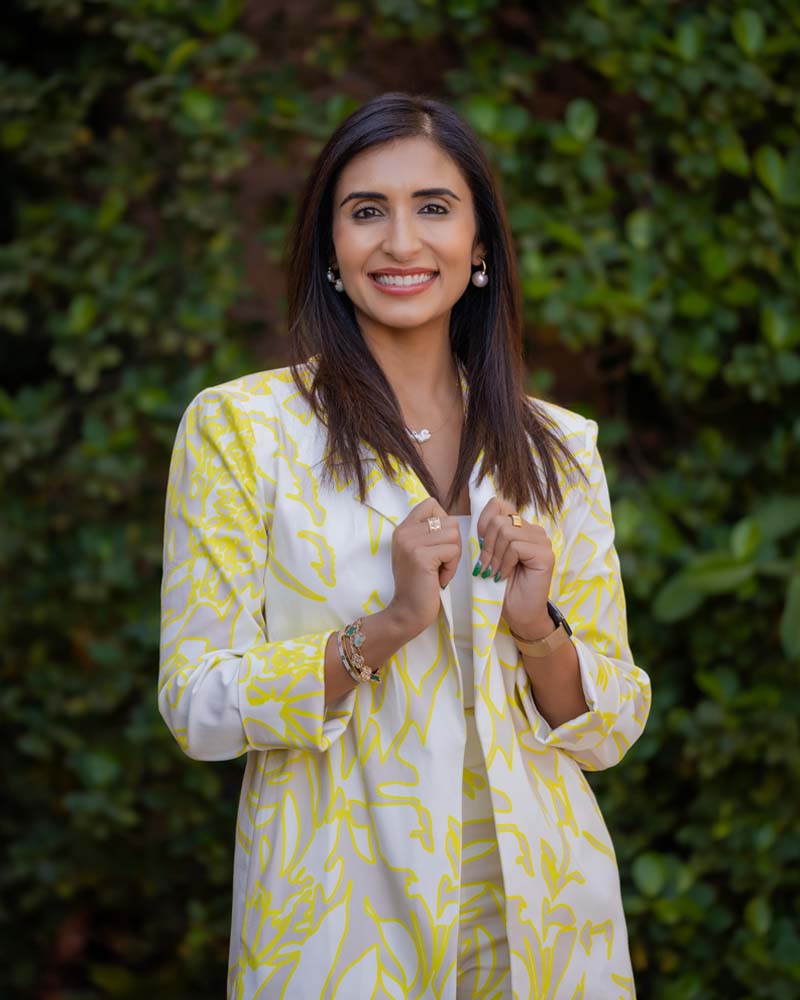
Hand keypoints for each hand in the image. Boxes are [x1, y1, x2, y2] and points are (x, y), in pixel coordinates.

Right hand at [387, 497, 461, 638]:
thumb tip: (453, 521)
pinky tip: (439, 579)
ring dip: (454, 557)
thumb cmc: (419, 585)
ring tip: (440, 571)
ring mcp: (411, 543)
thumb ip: (428, 535)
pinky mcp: (421, 556)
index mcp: (403, 529)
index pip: (431, 504)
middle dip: (453, 544)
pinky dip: (452, 568)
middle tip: (441, 563)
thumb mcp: (418, 553)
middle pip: (449, 521)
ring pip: (454, 535)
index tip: (440, 544)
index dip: (444, 522)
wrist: (407, 612)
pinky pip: (453, 551)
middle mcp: (404, 531)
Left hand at [475, 496, 554, 638]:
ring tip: (494, 573)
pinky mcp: (545, 554)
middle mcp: (533, 530)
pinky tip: (504, 576)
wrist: (519, 614)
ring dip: (494, 556)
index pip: (498, 505)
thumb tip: (478, 519)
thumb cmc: (503, 587)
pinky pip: (515, 547)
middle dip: (486, 545)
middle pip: (499, 519)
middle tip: (485, 567)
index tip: (480, 546)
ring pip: (506, 532)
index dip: (483, 523)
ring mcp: (542, 541)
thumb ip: (487, 536)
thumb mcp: (489, 556)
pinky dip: (504, 563)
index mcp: (520, 527)